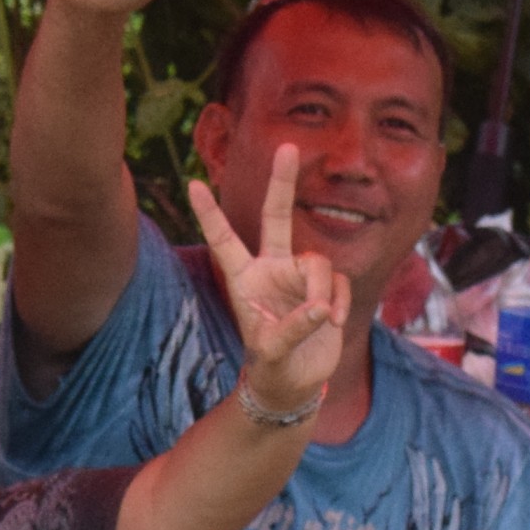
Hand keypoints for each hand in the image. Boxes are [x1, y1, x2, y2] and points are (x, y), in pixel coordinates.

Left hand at [187, 145, 350, 424]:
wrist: (294, 383)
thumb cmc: (271, 367)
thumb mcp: (270, 353)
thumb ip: (291, 330)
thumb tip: (319, 308)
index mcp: (244, 279)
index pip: (224, 241)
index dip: (210, 214)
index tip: (191, 185)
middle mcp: (271, 269)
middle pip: (276, 216)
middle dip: (283, 182)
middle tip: (288, 146)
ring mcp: (299, 276)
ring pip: (319, 262)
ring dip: (323, 292)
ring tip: (322, 321)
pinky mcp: (325, 288)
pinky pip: (337, 282)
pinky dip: (337, 301)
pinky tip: (333, 324)